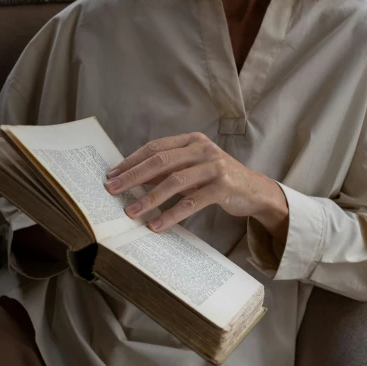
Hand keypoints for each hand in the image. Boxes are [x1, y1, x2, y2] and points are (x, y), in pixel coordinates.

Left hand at [104, 132, 288, 237]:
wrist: (255, 190)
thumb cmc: (217, 179)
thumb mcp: (192, 169)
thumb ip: (167, 170)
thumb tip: (132, 178)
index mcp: (191, 140)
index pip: (155, 148)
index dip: (131, 161)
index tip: (112, 175)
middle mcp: (202, 149)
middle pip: (160, 162)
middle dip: (133, 177)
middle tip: (112, 190)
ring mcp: (214, 167)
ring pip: (174, 182)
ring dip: (149, 198)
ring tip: (131, 212)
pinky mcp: (223, 187)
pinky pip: (191, 202)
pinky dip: (171, 214)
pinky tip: (156, 225)